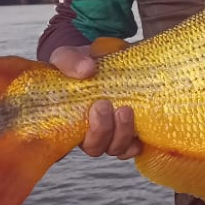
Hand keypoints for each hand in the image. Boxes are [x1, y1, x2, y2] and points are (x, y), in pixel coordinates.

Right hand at [49, 45, 141, 159]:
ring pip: (116, 148)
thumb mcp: (67, 56)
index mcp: (68, 121)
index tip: (89, 111)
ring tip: (125, 110)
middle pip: (95, 147)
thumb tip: (86, 69)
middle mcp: (89, 132)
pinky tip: (140, 134)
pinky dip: (137, 143)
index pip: (65, 144)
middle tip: (104, 104)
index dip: (72, 141)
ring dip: (122, 134)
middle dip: (102, 130)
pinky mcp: (130, 128)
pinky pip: (133, 147)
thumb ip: (70, 61)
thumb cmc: (78, 64)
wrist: (99, 59)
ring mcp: (111, 132)